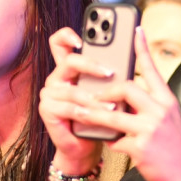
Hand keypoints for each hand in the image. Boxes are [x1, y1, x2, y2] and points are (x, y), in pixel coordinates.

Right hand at [37, 27, 107, 173]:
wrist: (85, 144)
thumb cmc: (99, 115)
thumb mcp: (107, 91)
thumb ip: (111, 74)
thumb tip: (133, 56)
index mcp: (69, 68)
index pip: (60, 43)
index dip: (67, 35)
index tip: (83, 38)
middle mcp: (56, 77)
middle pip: (69, 61)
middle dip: (91, 65)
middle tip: (110, 72)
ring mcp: (49, 93)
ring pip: (73, 90)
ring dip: (95, 98)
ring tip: (113, 104)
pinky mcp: (47, 110)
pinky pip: (69, 108)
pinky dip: (87, 113)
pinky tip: (99, 116)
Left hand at [78, 28, 180, 180]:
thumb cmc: (173, 148)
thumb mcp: (168, 120)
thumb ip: (149, 105)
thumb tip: (124, 94)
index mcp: (166, 100)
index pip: (152, 69)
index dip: (142, 48)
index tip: (135, 30)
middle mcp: (160, 111)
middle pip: (125, 88)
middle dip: (104, 91)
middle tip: (92, 95)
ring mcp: (151, 129)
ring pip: (113, 114)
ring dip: (92, 113)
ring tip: (79, 111)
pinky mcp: (141, 148)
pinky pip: (115, 139)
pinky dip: (108, 141)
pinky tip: (105, 142)